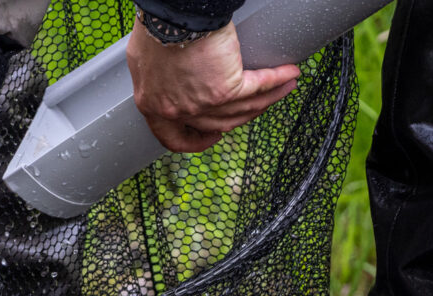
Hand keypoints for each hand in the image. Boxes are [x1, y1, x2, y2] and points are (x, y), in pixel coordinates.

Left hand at [126, 19, 299, 152]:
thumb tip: (165, 78)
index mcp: (153, 107)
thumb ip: (156, 78)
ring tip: (284, 88)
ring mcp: (202, 104)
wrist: (172, 17)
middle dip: (241, 117)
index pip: (174, 138)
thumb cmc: (156, 29)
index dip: (193, 141)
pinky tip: (289, 75)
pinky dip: (276, 81)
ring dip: (266, 99)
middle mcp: (177, 111)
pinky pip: (257, 88)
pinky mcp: (225, 89)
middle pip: (215, 124)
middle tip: (256, 109)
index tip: (210, 136)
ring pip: (241, 109)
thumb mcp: (143, 62)